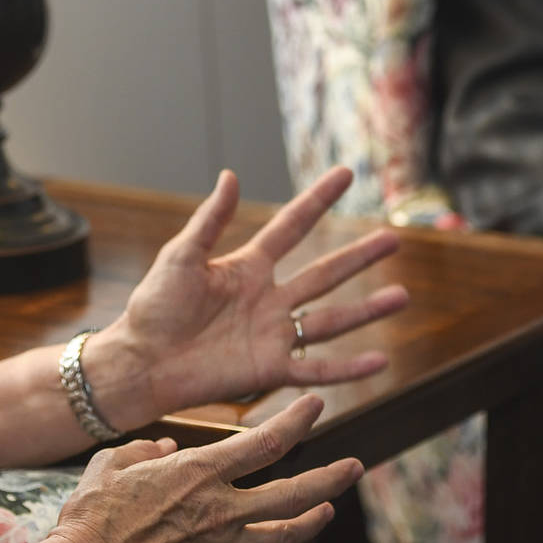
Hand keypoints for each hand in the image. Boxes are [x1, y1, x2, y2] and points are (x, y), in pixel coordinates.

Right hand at [45, 394, 359, 542]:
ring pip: (283, 534)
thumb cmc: (91, 516)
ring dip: (312, 520)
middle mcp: (220, 510)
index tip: (317, 407)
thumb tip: (164, 450)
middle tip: (355, 466)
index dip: (297, 422)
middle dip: (330, 478)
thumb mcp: (112, 464)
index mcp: (199, 473)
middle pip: (292, 493)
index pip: (263, 442)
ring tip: (329, 509)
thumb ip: (144, 451)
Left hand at [90, 167, 405, 426]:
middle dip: (359, 257)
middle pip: (325, 272)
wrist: (141, 361)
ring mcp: (272, 334)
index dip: (319, 200)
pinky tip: (379, 361)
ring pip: (331, 319)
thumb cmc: (153, 307)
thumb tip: (231, 174)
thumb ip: (211, 221)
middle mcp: (268, 298)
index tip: (346, 174)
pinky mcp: (269, 368)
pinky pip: (316, 368)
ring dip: (367, 309)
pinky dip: (348, 368)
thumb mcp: (181, 256)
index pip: (293, 227)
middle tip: (394, 239)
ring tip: (401, 296)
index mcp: (247, 267)